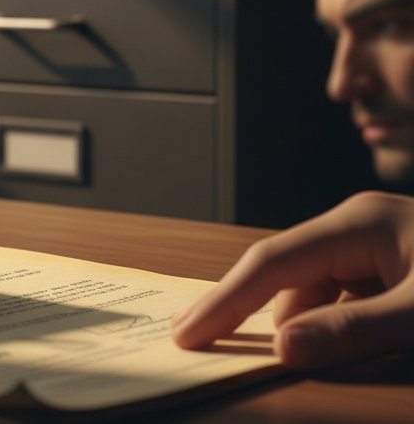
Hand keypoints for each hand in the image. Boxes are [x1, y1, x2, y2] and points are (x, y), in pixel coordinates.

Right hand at [171, 191, 413, 368]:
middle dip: (252, 311)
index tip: (188, 333)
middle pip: (286, 275)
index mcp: (356, 223)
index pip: (272, 261)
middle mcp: (355, 228)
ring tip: (328, 355)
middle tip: (198, 340)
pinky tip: (353, 350)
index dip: (226, 300)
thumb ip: (355, 331)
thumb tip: (281, 348)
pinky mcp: (389, 272)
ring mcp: (372, 249)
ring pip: (315, 294)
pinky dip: (334, 330)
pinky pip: (342, 302)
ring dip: (311, 330)